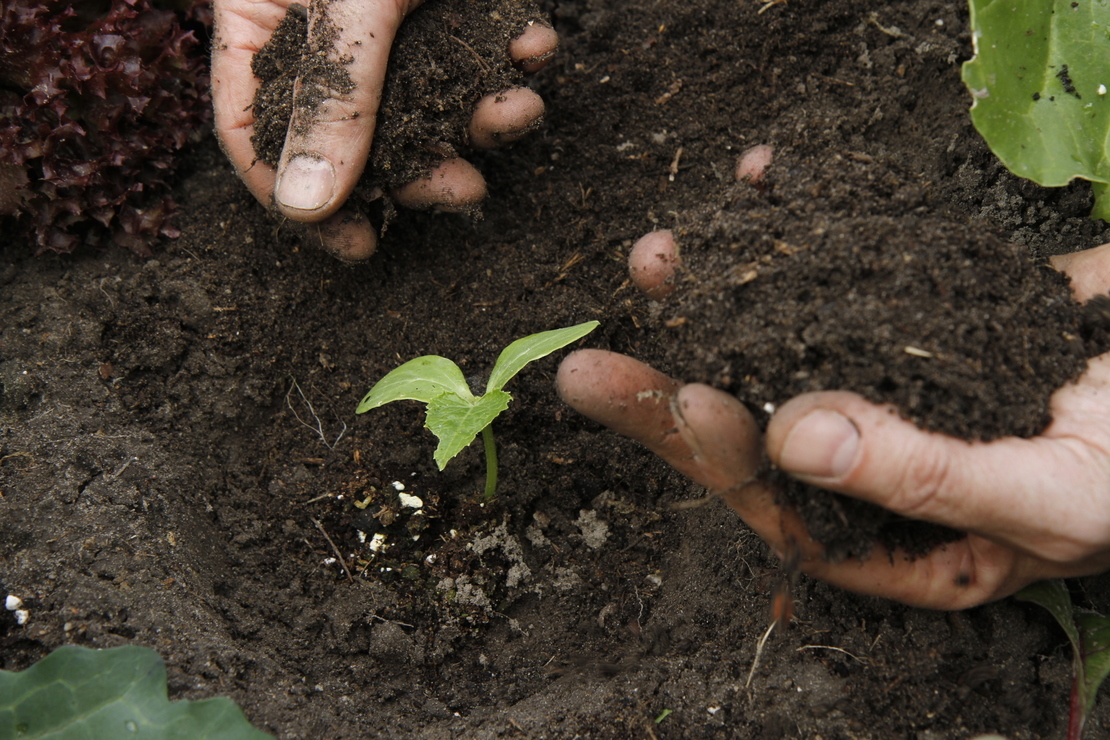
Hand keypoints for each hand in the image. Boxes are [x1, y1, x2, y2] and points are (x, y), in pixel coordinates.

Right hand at [211, 0, 556, 258]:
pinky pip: (473, 59)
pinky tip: (536, 44)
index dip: (301, 201)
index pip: (254, 136)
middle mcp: (321, 34)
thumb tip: (305, 207)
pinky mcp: (448, 11)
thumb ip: (336, 95)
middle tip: (466, 192)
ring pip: (426, 106)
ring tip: (521, 107)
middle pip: (353, 137)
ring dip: (480, 117)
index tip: (359, 248)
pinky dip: (509, 59)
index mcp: (261, 23)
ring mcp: (388, 25)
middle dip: (419, 167)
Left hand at [558, 230, 1109, 608]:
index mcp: (895, 540)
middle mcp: (873, 467)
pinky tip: (759, 188)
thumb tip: (797, 437)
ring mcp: (886, 386)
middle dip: (679, 381)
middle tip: (596, 358)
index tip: (673, 395)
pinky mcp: (910, 316)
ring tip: (662, 256)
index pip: (780, 506)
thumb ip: (925, 477)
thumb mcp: (1047, 493)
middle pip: (755, 429)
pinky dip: (803, 231)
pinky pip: (843, 277)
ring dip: (720, 301)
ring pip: (782, 348)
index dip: (717, 454)